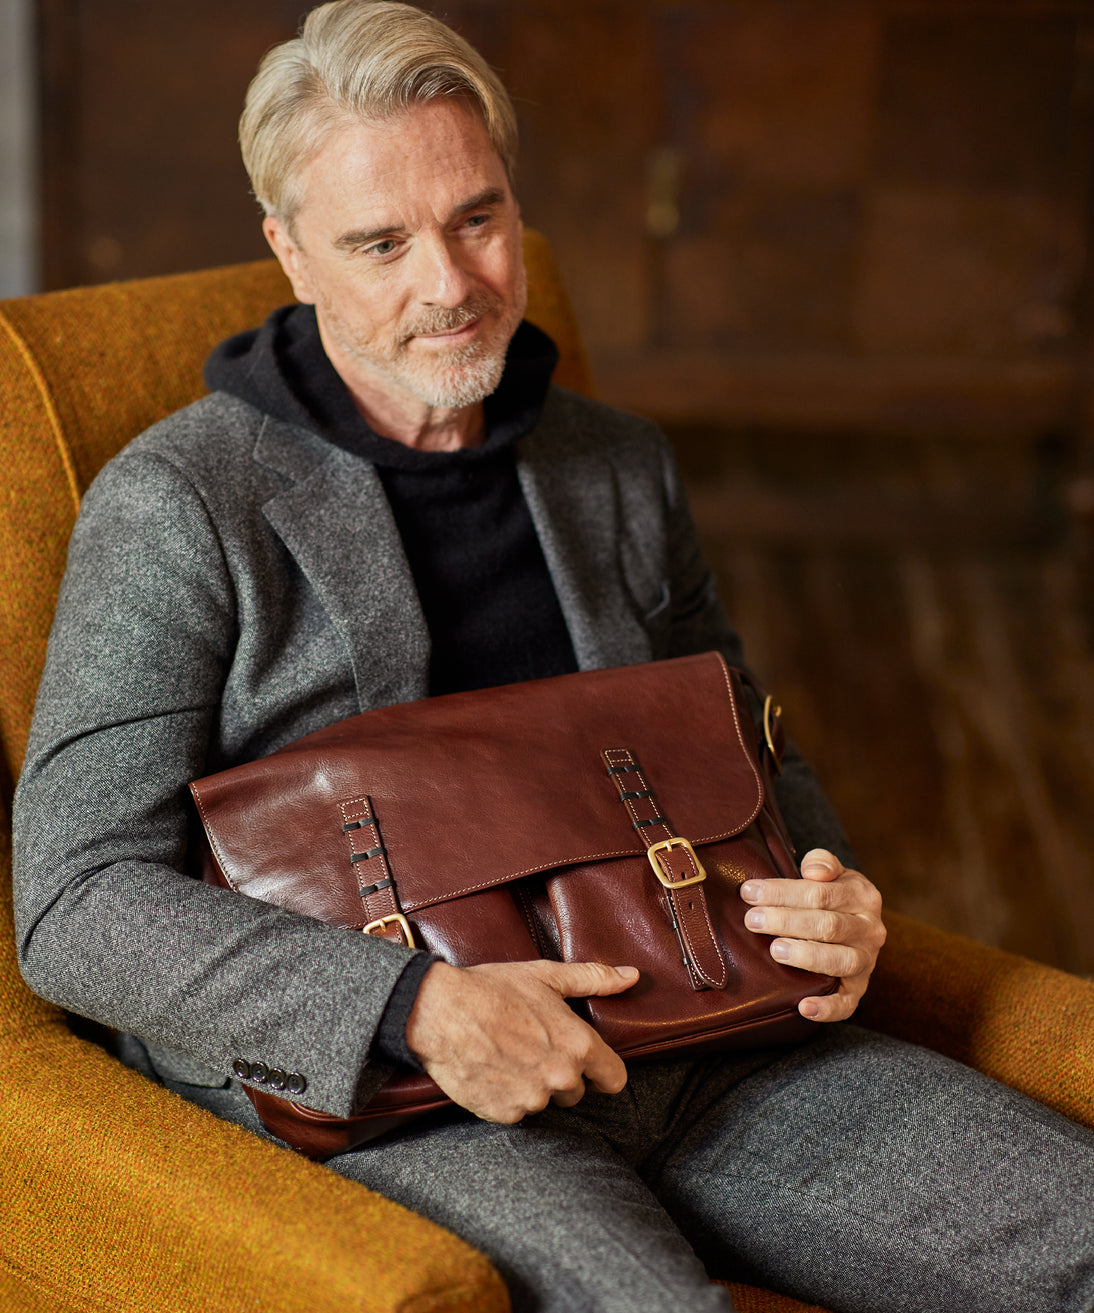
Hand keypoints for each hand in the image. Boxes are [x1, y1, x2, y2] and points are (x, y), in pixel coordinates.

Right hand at [405, 958, 638, 1122]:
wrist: (439, 1011)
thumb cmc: (493, 988)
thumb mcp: (546, 975)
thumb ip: (593, 978)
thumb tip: (631, 976)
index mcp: (578, 1045)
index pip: (615, 1079)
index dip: (603, 1071)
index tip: (588, 1063)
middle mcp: (560, 1077)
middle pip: (577, 1091)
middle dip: (561, 1074)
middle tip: (534, 1047)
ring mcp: (532, 1099)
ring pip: (545, 1101)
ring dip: (533, 1086)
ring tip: (509, 1055)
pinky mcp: (504, 1114)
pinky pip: (516, 1112)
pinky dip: (507, 1096)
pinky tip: (493, 1070)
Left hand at [740, 848, 885, 1022]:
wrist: (855, 925)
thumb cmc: (832, 896)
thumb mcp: (830, 873)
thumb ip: (822, 863)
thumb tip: (813, 870)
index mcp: (863, 896)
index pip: (821, 892)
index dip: (783, 892)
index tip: (749, 892)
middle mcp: (870, 929)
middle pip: (828, 925)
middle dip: (786, 921)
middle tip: (753, 920)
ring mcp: (867, 962)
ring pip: (840, 960)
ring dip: (807, 956)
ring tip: (776, 950)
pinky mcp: (858, 989)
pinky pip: (847, 1003)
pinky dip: (827, 1008)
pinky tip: (803, 1007)